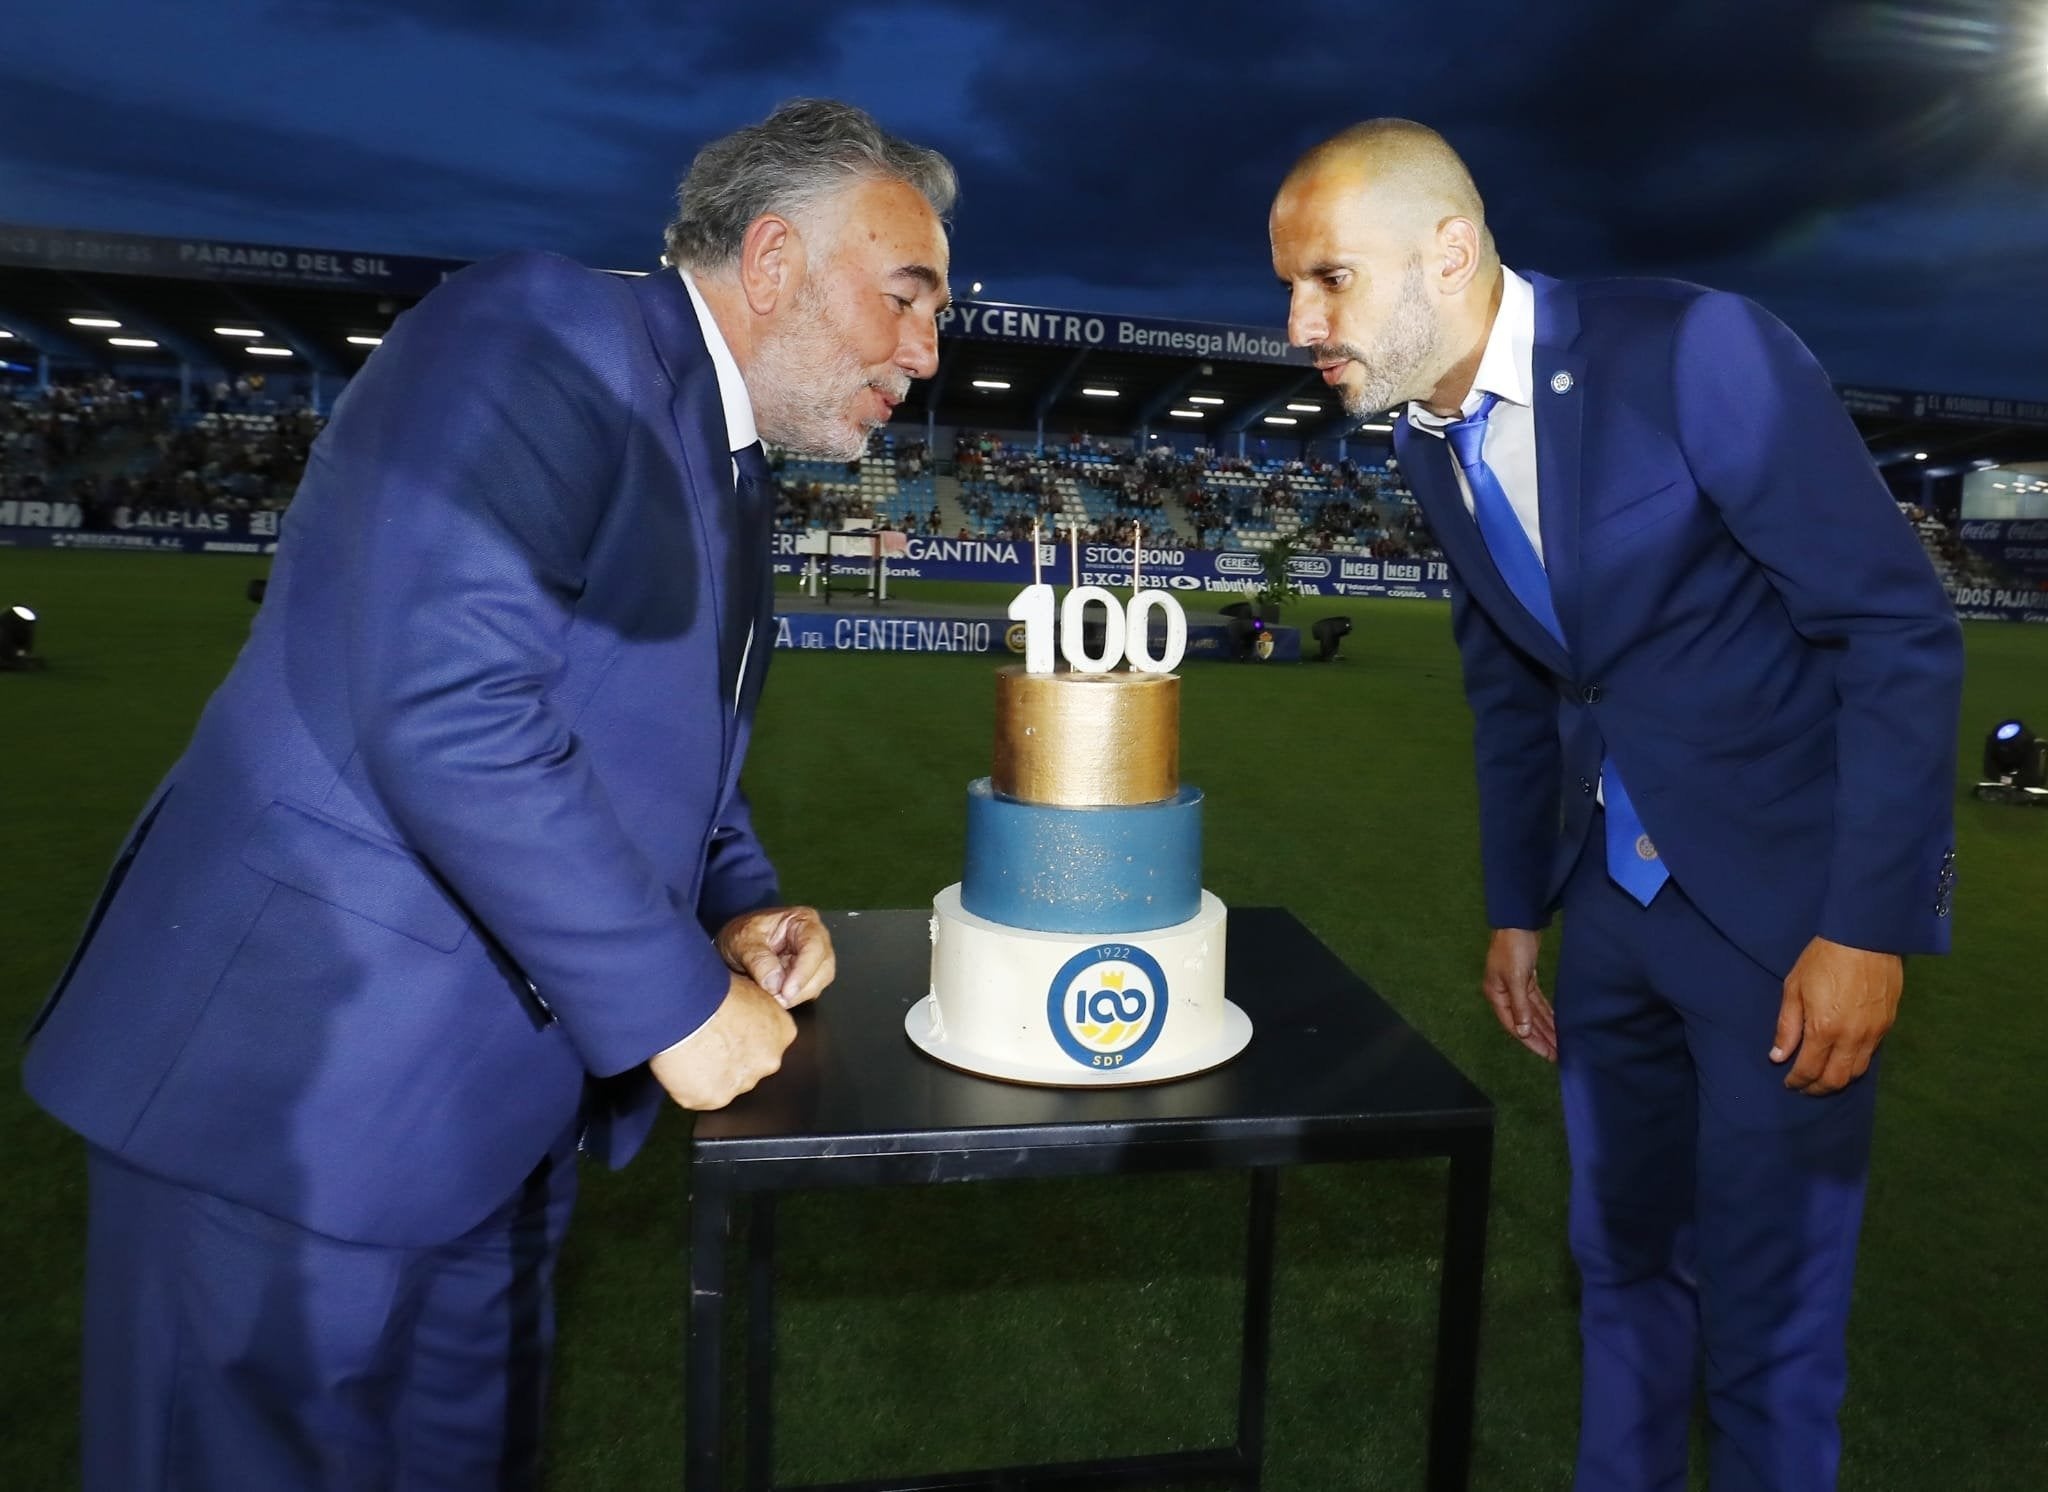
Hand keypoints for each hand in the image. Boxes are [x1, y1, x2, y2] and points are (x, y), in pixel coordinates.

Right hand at [648, 972, 795, 1109]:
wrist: (684, 1009)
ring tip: (691, 1051)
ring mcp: (742, 1083)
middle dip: (732, 1058)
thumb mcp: (747, 988)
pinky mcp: (714, 1099)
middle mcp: (769, 1061)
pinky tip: (681, 1066)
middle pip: (752, 1066)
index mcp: (782, 1031)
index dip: (746, 1036)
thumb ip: (756, 1008)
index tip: (730, 1030)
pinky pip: (701, 1096)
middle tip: (709, 1041)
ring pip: (727, 1084)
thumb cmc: (712, 991)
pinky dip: (690, 1085)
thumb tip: (747, 1011)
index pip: (770, 1041)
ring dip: (712, 1073)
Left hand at [715, 906, 835, 1008]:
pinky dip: (793, 999)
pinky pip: (808, 992)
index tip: (786, 991)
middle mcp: (815, 939)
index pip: (814, 947)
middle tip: (776, 1000)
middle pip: (823, 968)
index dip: (803, 972)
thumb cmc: (742, 933)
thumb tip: (776, 984)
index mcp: (803, 921)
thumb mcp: (742, 941)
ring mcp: (813, 958)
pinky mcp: (807, 976)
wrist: (735, 942)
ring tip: (773, 999)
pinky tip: (776, 998)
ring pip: (818, 983)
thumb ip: (758, 960)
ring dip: (797, 996)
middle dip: (801, 988)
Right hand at [1482, 927, 1556, 1061]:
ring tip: (1560, 1043)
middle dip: (1541, 1037)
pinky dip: (1546, 1013)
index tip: (1547, 1054)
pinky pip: (1537, 1002)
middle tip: (1558, 1054)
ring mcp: (1516, 987)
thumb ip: (1519, 1006)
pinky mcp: (1526, 979)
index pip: (1513, 1025)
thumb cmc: (1513, 949)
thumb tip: (1523, 1032)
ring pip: (1532, 1013)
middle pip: (1524, 1021)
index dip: (1530, 1041)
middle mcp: (1505, 994)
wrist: (1518, 921)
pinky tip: (1556, 1023)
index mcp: (1496, 995)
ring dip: (1546, 1027)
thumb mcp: (1515, 978)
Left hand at [1771, 936, 1901, 1094]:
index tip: (1788, 1083)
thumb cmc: (1824, 959)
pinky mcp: (1888, 1025)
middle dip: (1817, 1088)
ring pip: (1857, 1072)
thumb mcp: (1794, 988)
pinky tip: (1842, 1058)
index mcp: (1825, 1029)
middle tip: (1804, 1087)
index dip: (1797, 1081)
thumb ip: (1787, 1026)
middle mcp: (1853, 1038)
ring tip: (1823, 1077)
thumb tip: (1778, 1056)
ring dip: (1838, 1080)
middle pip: (1837, 1080)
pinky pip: (1871, 1055)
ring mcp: (1874, 1033)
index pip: (1809, 1069)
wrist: (1866, 938)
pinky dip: (1855, 1064)